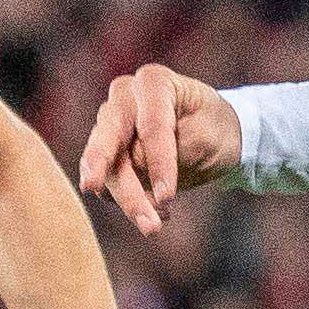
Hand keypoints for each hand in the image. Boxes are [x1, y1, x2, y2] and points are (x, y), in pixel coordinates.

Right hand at [76, 64, 241, 233]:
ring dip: (127, 200)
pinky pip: (108, 181)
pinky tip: (152, 213)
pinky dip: (127, 202)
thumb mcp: (204, 137)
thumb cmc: (212, 129)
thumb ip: (170, 148)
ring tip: (152, 227)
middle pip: (112, 139)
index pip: (152, 125)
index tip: (169, 198)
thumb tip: (132, 165)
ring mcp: (111, 123)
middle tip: (95, 191)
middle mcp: (124, 97)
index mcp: (153, 82)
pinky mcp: (107, 151)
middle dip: (113, 174)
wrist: (213, 136)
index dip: (158, 162)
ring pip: (107, 165)